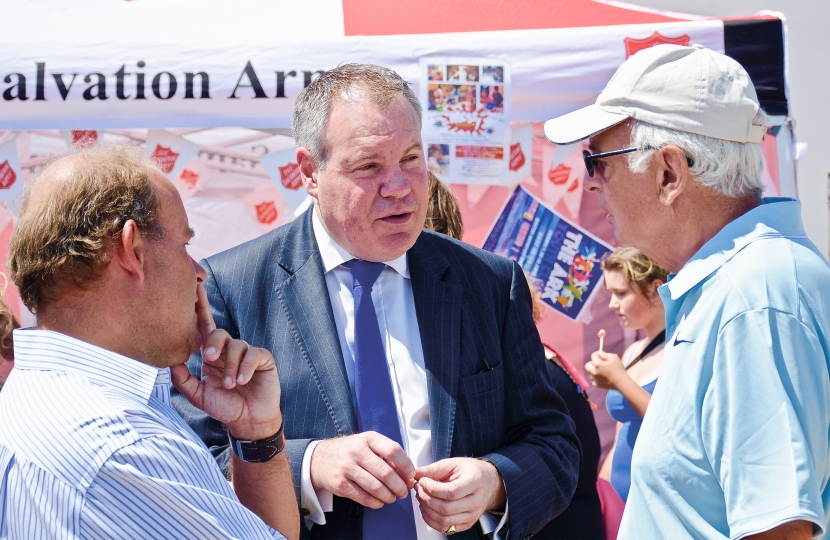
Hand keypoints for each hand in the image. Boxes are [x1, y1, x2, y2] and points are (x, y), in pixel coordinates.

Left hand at [171, 284, 281, 440]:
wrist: (247, 422)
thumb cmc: (224, 407)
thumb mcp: (198, 396)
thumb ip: (183, 380)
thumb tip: (169, 362)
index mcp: (212, 355)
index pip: (204, 326)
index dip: (200, 307)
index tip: (195, 289)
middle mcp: (229, 351)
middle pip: (219, 332)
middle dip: (213, 343)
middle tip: (209, 359)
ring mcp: (247, 354)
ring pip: (236, 345)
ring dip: (231, 367)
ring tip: (230, 385)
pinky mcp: (263, 359)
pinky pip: (253, 354)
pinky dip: (245, 368)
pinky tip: (242, 381)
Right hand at [310, 432, 415, 508]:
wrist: (319, 458)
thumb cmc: (351, 451)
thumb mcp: (367, 444)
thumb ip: (387, 456)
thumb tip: (408, 476)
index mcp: (368, 438)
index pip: (393, 450)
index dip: (406, 465)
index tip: (411, 475)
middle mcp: (357, 451)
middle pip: (386, 473)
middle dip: (400, 486)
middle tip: (404, 492)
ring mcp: (347, 468)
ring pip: (376, 487)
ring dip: (389, 496)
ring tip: (393, 498)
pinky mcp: (340, 484)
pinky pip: (363, 497)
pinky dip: (376, 503)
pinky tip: (380, 501)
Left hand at [414, 458, 505, 532]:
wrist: (489, 483)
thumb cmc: (471, 472)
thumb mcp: (454, 464)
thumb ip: (434, 469)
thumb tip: (416, 474)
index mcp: (475, 482)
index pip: (451, 492)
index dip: (432, 488)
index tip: (423, 481)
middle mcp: (476, 502)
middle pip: (446, 508)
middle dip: (426, 499)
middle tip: (419, 489)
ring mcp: (472, 515)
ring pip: (444, 520)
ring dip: (427, 510)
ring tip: (422, 498)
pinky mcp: (467, 524)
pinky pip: (445, 528)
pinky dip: (431, 520)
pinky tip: (427, 509)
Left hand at [585, 350, 626, 389]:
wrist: (621, 382)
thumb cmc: (618, 369)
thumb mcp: (613, 358)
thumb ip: (604, 354)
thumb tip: (599, 353)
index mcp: (597, 364)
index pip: (593, 355)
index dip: (597, 354)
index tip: (600, 355)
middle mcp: (593, 371)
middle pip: (587, 365)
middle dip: (592, 362)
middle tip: (599, 363)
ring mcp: (594, 379)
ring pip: (590, 372)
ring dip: (594, 370)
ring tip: (602, 371)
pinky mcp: (597, 385)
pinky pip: (593, 380)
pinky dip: (596, 378)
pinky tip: (602, 377)